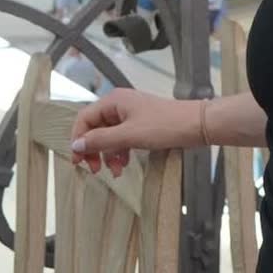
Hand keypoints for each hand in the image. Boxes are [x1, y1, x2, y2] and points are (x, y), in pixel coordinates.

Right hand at [70, 90, 197, 176]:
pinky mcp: (140, 125)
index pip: (84, 118)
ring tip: (115, 172)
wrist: (196, 125)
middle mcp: (119, 105)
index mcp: (114, 101)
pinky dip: (120, 152)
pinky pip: (122, 139)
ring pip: (109, 136)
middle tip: (95, 170)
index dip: (78, 139)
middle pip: (95, 128)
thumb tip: (76, 144)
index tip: (78, 161)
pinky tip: (124, 166)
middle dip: (94, 150)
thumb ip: (101, 140)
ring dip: (108, 155)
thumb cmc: (164, 126)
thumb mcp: (129, 135)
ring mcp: (131, 115)